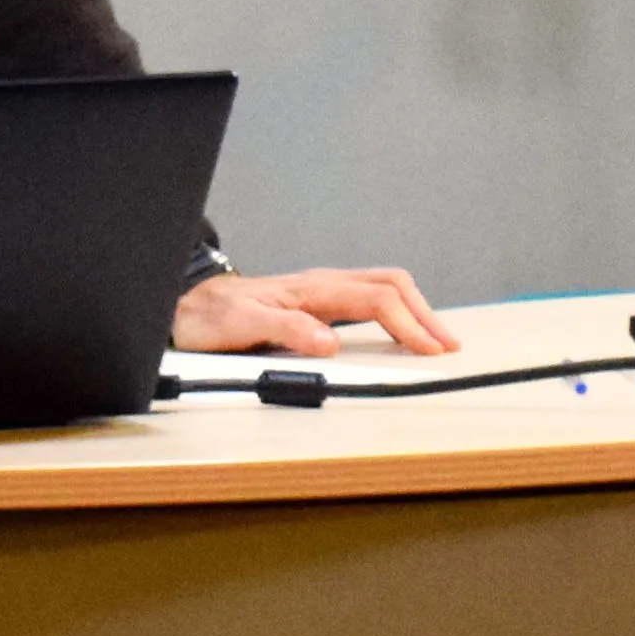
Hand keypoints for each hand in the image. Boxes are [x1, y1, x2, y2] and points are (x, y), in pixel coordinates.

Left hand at [174, 267, 460, 359]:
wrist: (187, 305)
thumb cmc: (212, 315)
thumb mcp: (242, 325)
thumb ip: (288, 331)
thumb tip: (330, 343)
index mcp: (312, 289)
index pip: (376, 300)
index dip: (408, 324)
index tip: (429, 349)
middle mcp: (322, 286)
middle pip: (391, 286)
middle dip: (424, 314)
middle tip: (447, 344)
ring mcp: (322, 293)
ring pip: (383, 289)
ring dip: (414, 311)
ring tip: (434, 338)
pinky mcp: (318, 304)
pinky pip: (369, 299)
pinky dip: (396, 313)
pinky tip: (400, 330)